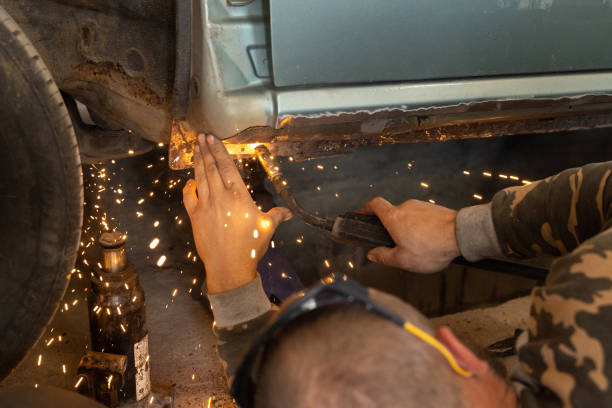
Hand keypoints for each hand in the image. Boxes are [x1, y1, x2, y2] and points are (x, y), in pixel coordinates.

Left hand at [183, 134, 291, 293]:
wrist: (229, 267)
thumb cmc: (251, 246)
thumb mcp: (267, 228)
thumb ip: (276, 215)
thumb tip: (288, 212)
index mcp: (238, 196)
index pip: (227, 167)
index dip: (219, 151)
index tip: (212, 139)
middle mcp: (220, 197)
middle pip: (211, 168)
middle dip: (205, 150)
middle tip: (201, 136)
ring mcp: (205, 206)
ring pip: (200, 178)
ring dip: (197, 161)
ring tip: (195, 147)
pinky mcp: (195, 217)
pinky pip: (188, 197)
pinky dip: (188, 187)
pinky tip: (189, 180)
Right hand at [362, 197, 459, 272]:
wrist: (461, 235)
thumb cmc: (431, 248)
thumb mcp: (403, 260)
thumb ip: (384, 256)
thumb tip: (372, 254)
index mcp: (394, 217)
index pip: (375, 204)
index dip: (367, 208)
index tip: (363, 214)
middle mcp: (406, 207)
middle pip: (393, 214)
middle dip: (392, 228)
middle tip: (397, 245)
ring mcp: (422, 206)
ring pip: (409, 217)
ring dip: (409, 229)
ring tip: (418, 247)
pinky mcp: (434, 209)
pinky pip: (423, 218)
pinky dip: (422, 228)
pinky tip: (430, 242)